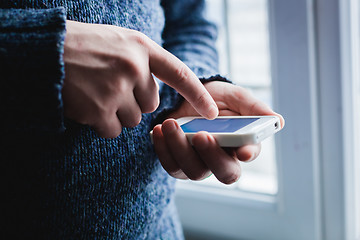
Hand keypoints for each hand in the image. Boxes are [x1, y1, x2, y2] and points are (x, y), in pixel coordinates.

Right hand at [62, 20, 217, 137]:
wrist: (44, 50)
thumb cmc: (83, 46)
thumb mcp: (119, 42)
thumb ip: (141, 62)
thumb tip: (154, 95)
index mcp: (141, 47)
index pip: (179, 74)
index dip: (197, 95)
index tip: (212, 113)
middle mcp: (134, 67)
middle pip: (150, 105)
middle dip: (133, 102)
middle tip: (109, 87)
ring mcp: (117, 88)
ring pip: (132, 120)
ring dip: (116, 113)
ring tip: (94, 92)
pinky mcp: (99, 109)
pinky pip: (113, 130)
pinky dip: (101, 124)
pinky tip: (87, 106)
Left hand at [152, 81, 284, 183]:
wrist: (185, 97)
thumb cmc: (214, 97)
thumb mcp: (234, 96)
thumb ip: (253, 107)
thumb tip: (278, 120)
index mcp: (241, 143)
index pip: (249, 155)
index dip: (247, 154)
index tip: (242, 150)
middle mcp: (222, 157)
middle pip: (224, 173)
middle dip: (212, 156)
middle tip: (201, 135)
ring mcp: (199, 163)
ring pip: (194, 171)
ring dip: (181, 149)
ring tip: (170, 124)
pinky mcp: (178, 163)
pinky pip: (171, 166)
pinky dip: (163, 149)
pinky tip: (158, 130)